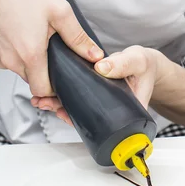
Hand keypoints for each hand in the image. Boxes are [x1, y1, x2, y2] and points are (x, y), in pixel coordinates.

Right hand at [0, 0, 102, 98]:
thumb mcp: (59, 11)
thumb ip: (78, 36)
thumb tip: (93, 54)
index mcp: (30, 55)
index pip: (43, 90)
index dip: (56, 89)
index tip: (65, 79)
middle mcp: (12, 61)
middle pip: (34, 82)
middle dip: (47, 75)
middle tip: (58, 57)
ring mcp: (1, 58)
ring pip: (23, 73)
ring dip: (35, 64)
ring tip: (43, 43)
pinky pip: (13, 62)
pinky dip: (22, 56)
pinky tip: (28, 38)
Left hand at [33, 46, 160, 125]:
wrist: (143, 63)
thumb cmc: (143, 65)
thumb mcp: (136, 61)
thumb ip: (122, 64)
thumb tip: (101, 67)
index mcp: (125, 111)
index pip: (102, 123)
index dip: (82, 121)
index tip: (65, 114)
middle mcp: (110, 111)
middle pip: (85, 118)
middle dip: (64, 112)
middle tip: (47, 105)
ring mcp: (100, 103)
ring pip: (78, 110)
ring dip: (58, 104)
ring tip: (41, 100)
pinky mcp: (93, 93)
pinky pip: (77, 98)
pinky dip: (62, 95)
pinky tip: (48, 92)